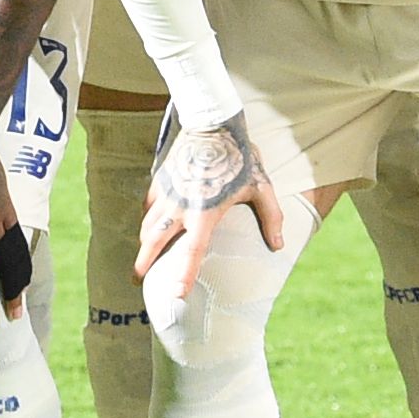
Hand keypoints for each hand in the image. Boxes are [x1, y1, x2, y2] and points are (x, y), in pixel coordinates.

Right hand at [133, 112, 308, 278]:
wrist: (213, 122)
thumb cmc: (241, 156)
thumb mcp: (262, 186)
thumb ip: (272, 218)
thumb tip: (279, 246)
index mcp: (205, 211)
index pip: (193, 251)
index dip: (184, 274)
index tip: (177, 295)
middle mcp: (181, 205)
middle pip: (154, 242)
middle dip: (144, 264)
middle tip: (139, 281)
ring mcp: (167, 192)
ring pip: (148, 225)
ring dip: (143, 245)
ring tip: (142, 261)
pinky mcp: (160, 180)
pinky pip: (148, 207)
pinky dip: (147, 220)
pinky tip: (149, 227)